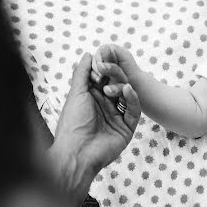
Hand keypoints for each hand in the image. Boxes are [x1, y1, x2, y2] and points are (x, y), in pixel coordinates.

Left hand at [49, 53, 140, 205]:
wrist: (77, 152)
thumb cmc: (72, 122)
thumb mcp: (76, 93)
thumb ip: (82, 73)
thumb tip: (88, 54)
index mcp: (92, 100)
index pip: (103, 80)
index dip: (105, 70)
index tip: (104, 61)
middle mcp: (105, 108)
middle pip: (116, 87)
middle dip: (116, 78)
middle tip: (113, 70)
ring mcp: (116, 118)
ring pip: (127, 98)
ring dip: (124, 88)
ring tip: (120, 84)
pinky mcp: (126, 128)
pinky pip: (134, 111)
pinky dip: (133, 100)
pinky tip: (128, 90)